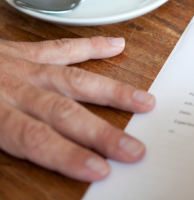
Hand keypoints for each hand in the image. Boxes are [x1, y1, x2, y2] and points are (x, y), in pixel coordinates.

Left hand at [0, 37, 154, 181]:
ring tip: (143, 101)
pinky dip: (93, 46)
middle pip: (65, 113)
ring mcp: (26, 66)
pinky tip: (117, 46)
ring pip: (76, 80)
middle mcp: (15, 88)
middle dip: (101, 132)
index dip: (69, 155)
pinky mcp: (28, 51)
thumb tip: (4, 188)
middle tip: (132, 147)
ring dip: (112, 91)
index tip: (99, 169)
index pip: (37, 140)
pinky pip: (64, 47)